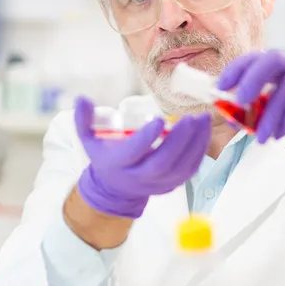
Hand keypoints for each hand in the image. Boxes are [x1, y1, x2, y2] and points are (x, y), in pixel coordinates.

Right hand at [75, 97, 210, 217]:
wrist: (116, 187)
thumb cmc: (105, 155)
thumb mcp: (89, 138)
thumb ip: (84, 119)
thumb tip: (82, 98)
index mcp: (118, 164)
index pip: (133, 153)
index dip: (147, 137)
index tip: (160, 118)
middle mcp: (138, 177)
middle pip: (162, 163)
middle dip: (179, 141)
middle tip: (190, 118)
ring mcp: (158, 184)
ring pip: (180, 168)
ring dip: (195, 143)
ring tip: (202, 120)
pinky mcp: (172, 184)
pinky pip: (190, 170)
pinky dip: (199, 151)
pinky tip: (203, 132)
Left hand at [217, 51, 284, 153]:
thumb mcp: (277, 115)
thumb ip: (256, 113)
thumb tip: (228, 117)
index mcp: (282, 66)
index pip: (256, 58)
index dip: (237, 69)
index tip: (221, 86)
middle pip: (272, 59)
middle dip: (252, 78)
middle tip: (239, 101)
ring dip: (271, 114)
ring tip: (262, 137)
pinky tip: (280, 134)